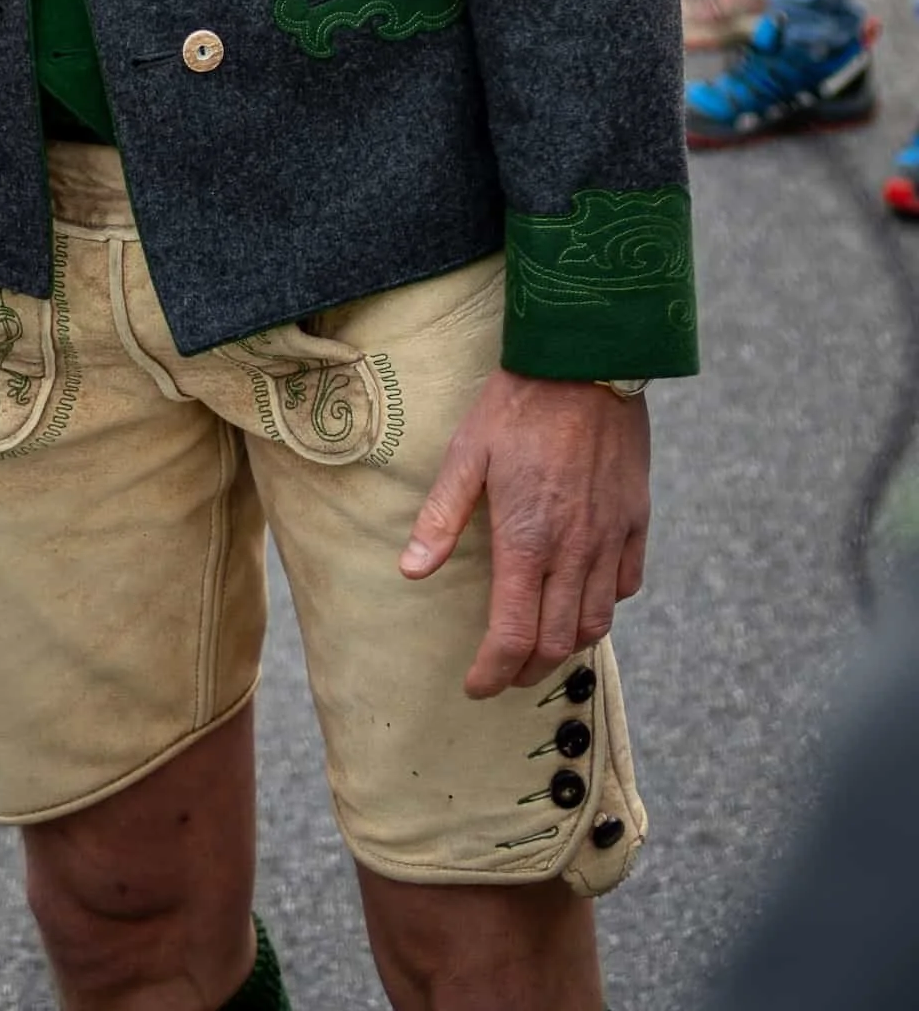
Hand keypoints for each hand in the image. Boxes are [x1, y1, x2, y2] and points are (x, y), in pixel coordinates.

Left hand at [400, 372, 649, 697]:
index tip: (477, 685)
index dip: (493, 672)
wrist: (586, 361)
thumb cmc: (518, 405)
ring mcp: (611, 537)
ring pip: (595, 622)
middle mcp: (574, 550)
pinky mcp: (636, 519)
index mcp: (527, 540)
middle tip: (503, 670)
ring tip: (540, 643)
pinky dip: (603, 604)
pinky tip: (582, 595)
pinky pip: (625, 584)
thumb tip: (411, 571)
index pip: (512, 635)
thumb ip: (441, 518)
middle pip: (555, 640)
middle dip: (526, 668)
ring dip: (566, 644)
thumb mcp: (467, 454)